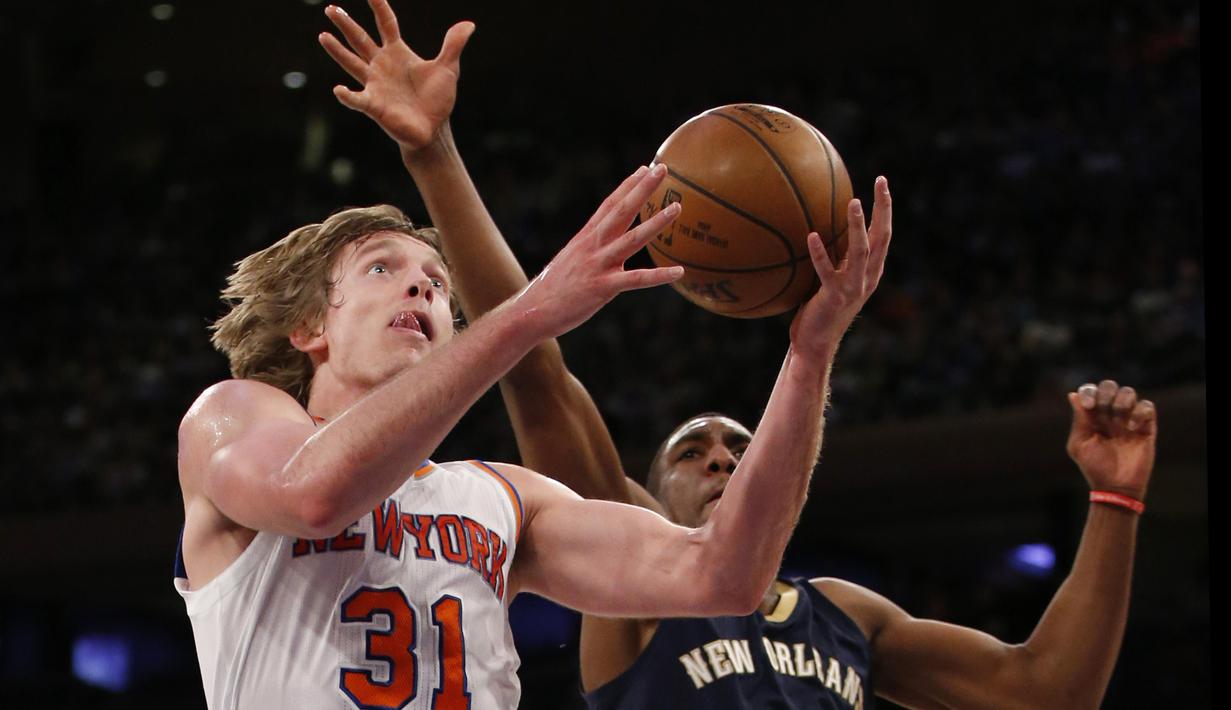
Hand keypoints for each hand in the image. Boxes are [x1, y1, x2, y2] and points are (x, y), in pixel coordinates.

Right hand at [318, 0, 473, 152]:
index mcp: (397, 52)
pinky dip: (347, 95)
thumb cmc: (437, 100)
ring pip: (351, 63)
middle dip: (346, 24)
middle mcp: (381, 65)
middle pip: (360, 39)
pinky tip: (339, 89)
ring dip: (337, 51)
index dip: (379, 7)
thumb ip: (453, 45)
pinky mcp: (374, 105)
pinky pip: (357, 99)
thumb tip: (469, 24)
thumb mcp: (448, 69)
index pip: (385, 23)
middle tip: (330, 8)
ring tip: (323, 36)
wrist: (433, 130)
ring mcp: (375, 84)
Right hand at [516, 165, 683, 338]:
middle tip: (662, 168)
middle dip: (643, 189)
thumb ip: (589, 251)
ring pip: (632, 239)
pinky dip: (659, 276)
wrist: (532, 311)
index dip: (628, 186)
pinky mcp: (602, 287)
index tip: (644, 169)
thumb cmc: (552, 289)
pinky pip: (636, 279)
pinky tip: (679, 271)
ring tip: (677, 207)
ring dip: (656, 222)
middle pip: (622, 211)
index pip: (609, 205)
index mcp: (585, 238)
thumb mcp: (570, 261)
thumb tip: (601, 247)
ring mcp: (598, 265)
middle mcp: (592, 246)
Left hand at [789, 176, 891, 358]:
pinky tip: (811, 236)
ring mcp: (853, 288)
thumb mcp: (832, 278)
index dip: (885, 209)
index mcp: (870, 271)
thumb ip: (834, 257)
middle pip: (882, 237)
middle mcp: (867, 277)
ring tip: (854, 202)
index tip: (882, 182)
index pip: (883, 234)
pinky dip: (820, 254)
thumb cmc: (819, 309)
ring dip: (858, 226)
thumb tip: (817, 225)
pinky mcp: (834, 297)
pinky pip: (827, 271)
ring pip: (861, 251)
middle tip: (881, 182)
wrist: (815, 343)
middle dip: (883, 209)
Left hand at [1066, 380, 1156, 498]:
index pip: (1091, 391)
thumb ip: (1079, 419)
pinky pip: (1147, 406)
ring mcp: (1129, 419)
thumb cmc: (1094, 467)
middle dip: (1105, 393)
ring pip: (1129, 392)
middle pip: (1110, 386)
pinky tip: (1132, 428)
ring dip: (1122, 401)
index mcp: (1092, 416)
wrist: (1116, 487)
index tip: (1088, 405)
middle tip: (1101, 409)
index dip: (1089, 392)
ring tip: (1118, 421)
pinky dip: (1139, 412)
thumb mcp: (1080, 443)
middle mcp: (1111, 414)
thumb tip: (1072, 394)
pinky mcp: (1146, 428)